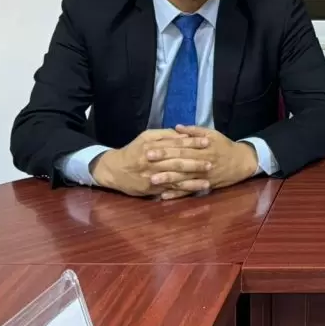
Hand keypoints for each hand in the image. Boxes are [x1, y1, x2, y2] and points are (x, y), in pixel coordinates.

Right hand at [91, 129, 211, 197]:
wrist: (113, 170)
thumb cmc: (133, 151)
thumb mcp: (146, 136)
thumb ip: (165, 135)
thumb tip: (184, 134)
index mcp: (152, 146)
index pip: (176, 144)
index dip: (192, 142)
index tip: (207, 142)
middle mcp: (152, 162)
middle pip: (177, 162)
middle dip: (195, 162)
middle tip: (211, 162)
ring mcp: (152, 177)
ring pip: (175, 178)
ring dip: (192, 180)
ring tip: (207, 181)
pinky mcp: (152, 189)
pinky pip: (169, 190)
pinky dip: (182, 191)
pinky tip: (195, 191)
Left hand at [144, 125, 257, 200]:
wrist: (242, 162)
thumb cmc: (225, 146)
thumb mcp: (212, 134)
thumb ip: (194, 131)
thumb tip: (176, 127)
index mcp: (202, 148)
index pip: (181, 148)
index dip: (165, 149)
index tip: (149, 149)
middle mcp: (202, 162)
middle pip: (180, 162)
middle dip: (162, 163)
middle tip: (145, 162)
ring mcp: (203, 175)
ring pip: (183, 178)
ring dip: (167, 180)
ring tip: (152, 180)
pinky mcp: (205, 185)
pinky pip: (189, 191)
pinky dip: (177, 194)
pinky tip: (164, 196)